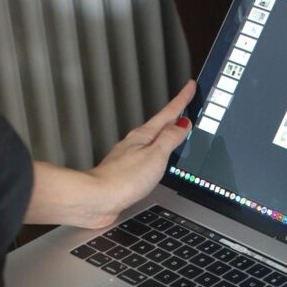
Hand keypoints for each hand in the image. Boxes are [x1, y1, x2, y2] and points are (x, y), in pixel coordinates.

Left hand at [87, 80, 196, 225]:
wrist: (97, 200)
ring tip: (177, 131)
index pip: (168, 114)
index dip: (181, 99)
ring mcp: (130, 158)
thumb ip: (170, 139)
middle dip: (175, 115)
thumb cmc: (122, 179)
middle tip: (186, 105)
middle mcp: (135, 144)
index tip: (190, 86)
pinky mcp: (127, 174)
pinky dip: (158, 153)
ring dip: (167, 134)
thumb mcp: (155, 155)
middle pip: (160, 125)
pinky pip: (148, 157)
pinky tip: (159, 159)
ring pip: (153, 141)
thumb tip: (183, 125)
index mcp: (143, 137)